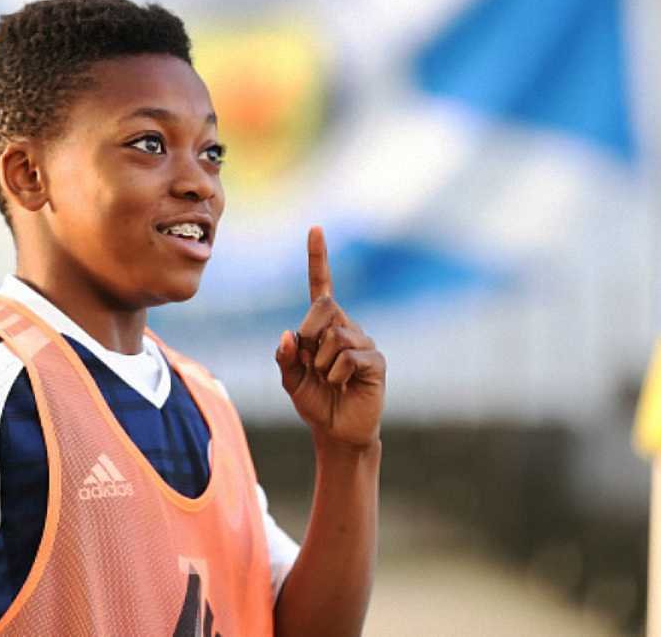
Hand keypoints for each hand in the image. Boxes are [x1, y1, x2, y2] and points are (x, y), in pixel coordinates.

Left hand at [274, 226, 385, 448]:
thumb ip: (285, 358)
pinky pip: (349, 357)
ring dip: (321, 363)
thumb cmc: (315, 401)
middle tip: (311, 365)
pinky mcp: (375, 360)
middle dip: (308, 336)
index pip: (321, 286)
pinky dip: (336, 374)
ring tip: (328, 380)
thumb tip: (289, 335)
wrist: (337, 431)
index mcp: (323, 326)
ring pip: (334, 336)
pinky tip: (342, 384)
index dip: (318, 258)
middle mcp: (345, 326)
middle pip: (323, 307)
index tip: (315, 229)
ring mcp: (363, 341)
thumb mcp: (291, 380)